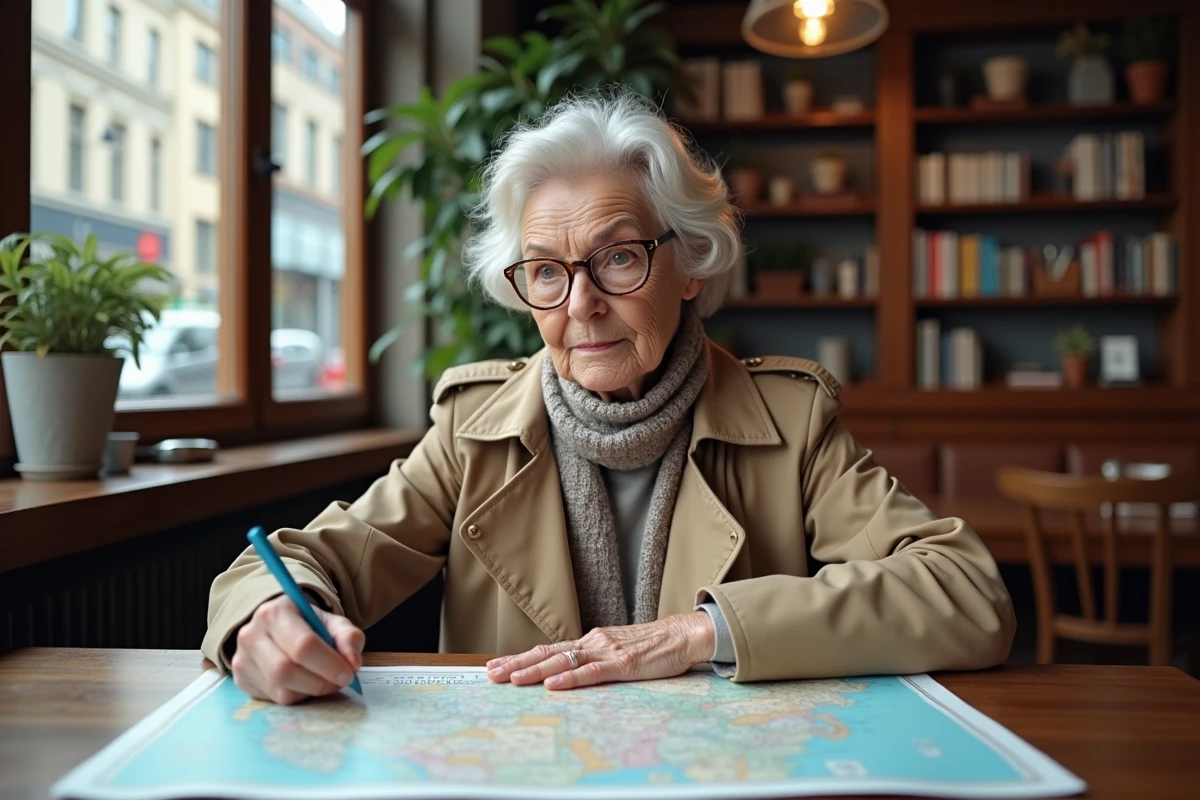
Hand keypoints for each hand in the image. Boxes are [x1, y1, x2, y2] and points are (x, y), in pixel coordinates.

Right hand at [230, 594, 364, 704]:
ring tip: (324, 680)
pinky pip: (274, 699)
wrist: (276, 627)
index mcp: (275, 612)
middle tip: (340, 681)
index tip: (348, 673)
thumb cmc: (308, 625)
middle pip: (285, 670)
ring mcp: (242, 659)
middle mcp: (252, 635)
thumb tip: (352, 662)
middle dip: (320, 682)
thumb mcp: (332, 623)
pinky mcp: (241, 680)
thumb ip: (348, 637)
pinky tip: (305, 683)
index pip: (303, 645)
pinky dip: (297, 696)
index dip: (329, 664)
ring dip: (310, 691)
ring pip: (280, 689)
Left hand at [485, 611, 714, 690]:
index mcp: (591, 642)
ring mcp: (607, 652)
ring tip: (512, 679)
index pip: (549, 650)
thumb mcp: (617, 651)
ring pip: (564, 662)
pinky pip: (591, 673)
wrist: (682, 635)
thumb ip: (595, 660)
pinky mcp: (623, 665)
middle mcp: (593, 643)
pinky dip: (570, 679)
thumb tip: (569, 673)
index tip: (496, 666)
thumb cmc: (652, 647)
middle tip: (491, 674)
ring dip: (535, 672)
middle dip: (517, 664)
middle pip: (548, 654)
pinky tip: (552, 685)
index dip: (521, 658)